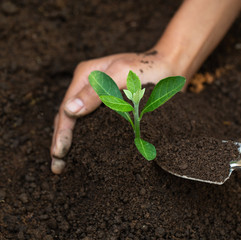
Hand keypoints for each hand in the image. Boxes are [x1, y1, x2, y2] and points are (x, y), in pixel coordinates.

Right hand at [50, 50, 174, 173]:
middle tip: (57, 166)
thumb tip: (69, 111)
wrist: (169, 67)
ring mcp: (99, 96)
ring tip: (64, 165)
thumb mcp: (122, 74)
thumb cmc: (148, 69)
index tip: (59, 153)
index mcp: (86, 75)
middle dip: (61, 140)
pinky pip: (93, 122)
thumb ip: (96, 92)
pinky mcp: (111, 105)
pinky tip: (85, 151)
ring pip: (79, 121)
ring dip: (71, 141)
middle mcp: (88, 86)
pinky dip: (86, 137)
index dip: (62, 132)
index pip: (67, 107)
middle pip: (68, 116)